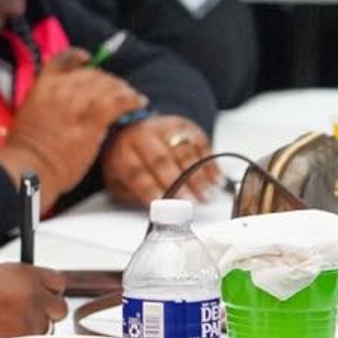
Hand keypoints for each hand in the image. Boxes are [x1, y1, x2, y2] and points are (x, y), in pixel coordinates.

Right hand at [0, 48, 145, 207]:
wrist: (29, 167)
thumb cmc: (26, 151)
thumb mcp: (30, 116)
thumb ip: (49, 104)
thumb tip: (73, 107)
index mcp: (43, 86)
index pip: (64, 60)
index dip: (79, 58)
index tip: (88, 61)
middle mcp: (61, 88)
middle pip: (92, 73)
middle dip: (107, 80)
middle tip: (117, 91)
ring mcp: (77, 101)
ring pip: (109, 85)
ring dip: (123, 90)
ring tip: (132, 97)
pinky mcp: (92, 118)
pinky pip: (119, 101)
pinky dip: (132, 100)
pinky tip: (139, 103)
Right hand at [0, 263, 67, 337]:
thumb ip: (17, 284)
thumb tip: (29, 292)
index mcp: (25, 275)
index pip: (57, 282)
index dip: (49, 292)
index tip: (43, 297)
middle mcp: (33, 295)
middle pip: (58, 309)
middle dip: (45, 314)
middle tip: (24, 318)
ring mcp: (31, 321)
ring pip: (44, 331)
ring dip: (29, 333)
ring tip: (2, 330)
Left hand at [101, 115, 218, 204]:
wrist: (133, 131)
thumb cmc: (129, 162)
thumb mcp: (121, 181)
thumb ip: (135, 196)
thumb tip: (157, 212)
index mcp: (123, 152)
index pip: (137, 174)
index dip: (151, 191)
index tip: (164, 208)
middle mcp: (143, 136)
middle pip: (162, 161)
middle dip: (178, 184)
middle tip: (190, 203)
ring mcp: (165, 128)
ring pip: (184, 152)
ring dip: (198, 177)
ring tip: (206, 195)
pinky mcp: (184, 125)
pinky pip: (201, 144)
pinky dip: (210, 164)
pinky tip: (216, 180)